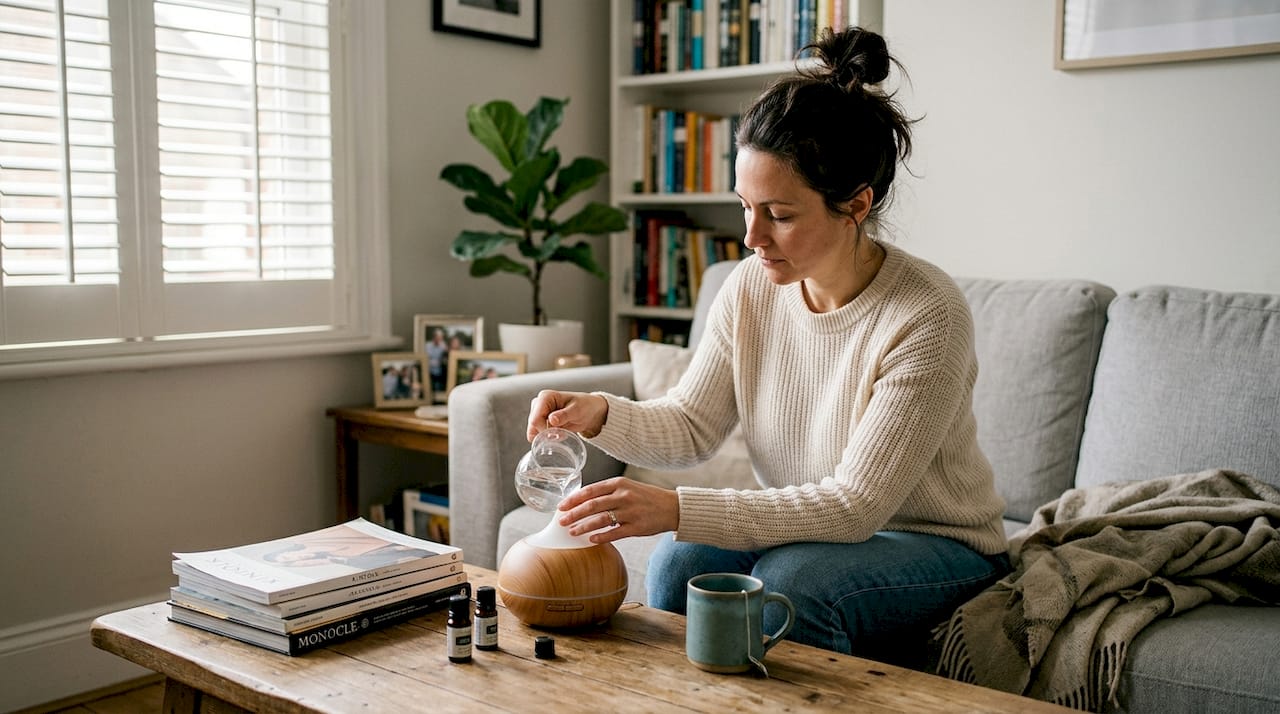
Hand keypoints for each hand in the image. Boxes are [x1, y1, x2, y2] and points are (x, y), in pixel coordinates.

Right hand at [527, 390, 608, 440]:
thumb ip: (564, 415)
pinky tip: (558, 434)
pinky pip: (537, 433)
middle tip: (562, 432)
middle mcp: (539, 403)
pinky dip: (547, 437)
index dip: (545, 429)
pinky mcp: (540, 421)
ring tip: (562, 432)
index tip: (558, 432)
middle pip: (533, 425)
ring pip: (534, 430)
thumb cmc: (584, 406)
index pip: (535, 418)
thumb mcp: (577, 410)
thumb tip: (551, 420)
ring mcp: (538, 412)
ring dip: (547, 435)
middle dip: (546, 433)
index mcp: (545, 397)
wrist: (590, 411)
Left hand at [556, 477, 678, 543]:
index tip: (562, 506)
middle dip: (574, 514)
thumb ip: (608, 492)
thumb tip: (583, 502)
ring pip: (601, 520)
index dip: (574, 499)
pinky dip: (601, 537)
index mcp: (619, 483)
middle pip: (592, 505)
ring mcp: (631, 512)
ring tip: (572, 532)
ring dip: (584, 526)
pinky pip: (615, 533)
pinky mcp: (637, 527)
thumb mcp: (628, 487)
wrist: (672, 507)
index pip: (591, 490)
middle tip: (561, 521)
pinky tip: (591, 540)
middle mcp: (624, 496)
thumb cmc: (646, 497)